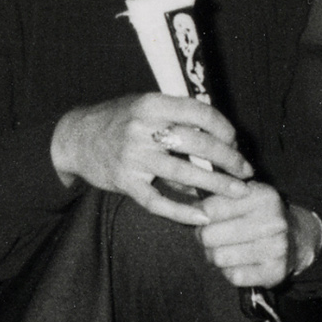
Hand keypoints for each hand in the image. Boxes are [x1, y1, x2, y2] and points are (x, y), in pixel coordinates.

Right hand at [51, 93, 249, 221]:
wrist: (76, 137)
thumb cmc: (118, 120)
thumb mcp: (145, 107)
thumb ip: (177, 119)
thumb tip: (218, 140)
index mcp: (152, 104)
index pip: (200, 114)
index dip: (224, 129)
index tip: (236, 142)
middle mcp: (143, 128)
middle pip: (198, 144)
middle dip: (229, 159)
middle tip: (245, 171)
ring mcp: (134, 156)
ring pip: (185, 173)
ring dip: (217, 185)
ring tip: (238, 192)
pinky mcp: (125, 181)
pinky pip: (158, 201)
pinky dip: (182, 211)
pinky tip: (202, 217)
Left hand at [192, 182, 313, 289]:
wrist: (296, 238)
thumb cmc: (259, 215)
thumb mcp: (244, 195)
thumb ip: (217, 194)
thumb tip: (189, 208)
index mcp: (263, 196)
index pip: (210, 209)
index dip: (199, 215)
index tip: (205, 218)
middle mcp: (273, 221)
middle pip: (209, 236)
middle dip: (204, 238)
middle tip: (210, 237)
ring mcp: (276, 248)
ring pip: (219, 257)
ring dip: (215, 256)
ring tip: (223, 250)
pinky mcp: (274, 271)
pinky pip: (233, 276)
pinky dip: (230, 271)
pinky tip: (238, 263)